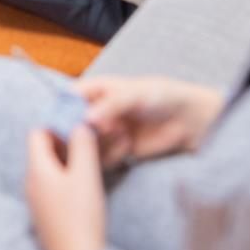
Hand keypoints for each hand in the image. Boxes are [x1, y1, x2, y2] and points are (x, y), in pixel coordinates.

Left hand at [26, 126, 107, 249]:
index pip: (37, 134)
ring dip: (68, 160)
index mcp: (36, 170)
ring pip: (50, 168)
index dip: (56, 125)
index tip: (78, 125)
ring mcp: (37, 200)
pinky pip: (53, 185)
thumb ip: (82, 145)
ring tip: (90, 160)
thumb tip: (79, 124)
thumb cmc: (80, 217)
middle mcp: (31, 183)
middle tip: (88, 140)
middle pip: (43, 151)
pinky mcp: (47, 213)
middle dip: (65, 142)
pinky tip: (85, 184)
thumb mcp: (85, 175)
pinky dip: (67, 177)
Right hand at [76, 76, 224, 168]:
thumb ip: (111, 105)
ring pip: (84, 144)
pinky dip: (111, 156)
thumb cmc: (163, 96)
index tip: (62, 121)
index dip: (60, 109)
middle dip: (78, 132)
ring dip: (97, 144)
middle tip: (89, 135)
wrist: (189, 121)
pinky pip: (101, 159)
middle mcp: (96, 111)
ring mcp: (105, 133)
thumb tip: (86, 120)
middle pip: (71, 124)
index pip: (68, 97)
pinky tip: (129, 145)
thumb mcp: (136, 94)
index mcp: (96, 89)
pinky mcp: (117, 152)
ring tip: (122, 134)